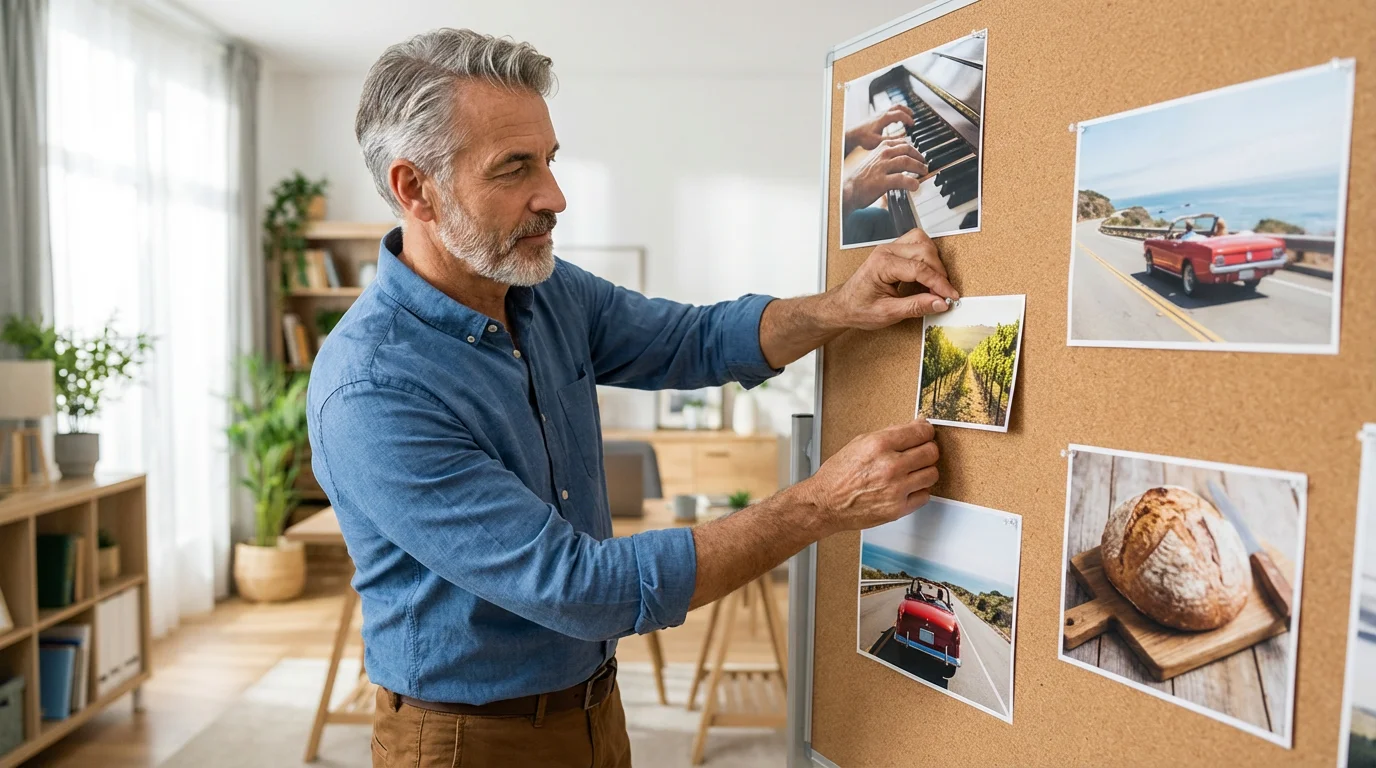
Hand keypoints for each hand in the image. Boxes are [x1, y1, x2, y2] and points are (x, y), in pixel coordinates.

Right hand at [797, 419, 939, 536]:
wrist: (825, 503)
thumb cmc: (838, 475)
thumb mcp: (859, 443)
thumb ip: (889, 434)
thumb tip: (914, 427)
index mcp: (879, 445)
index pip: (921, 432)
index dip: (926, 431)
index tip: (926, 434)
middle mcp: (890, 466)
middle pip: (931, 452)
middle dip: (927, 450)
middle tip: (920, 452)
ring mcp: (896, 489)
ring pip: (932, 474)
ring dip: (924, 471)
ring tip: (912, 472)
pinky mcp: (898, 508)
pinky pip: (924, 496)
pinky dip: (918, 491)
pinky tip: (906, 488)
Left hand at [825, 228, 958, 330]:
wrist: (842, 305)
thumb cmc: (858, 308)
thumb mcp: (887, 313)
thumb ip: (915, 307)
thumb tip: (940, 303)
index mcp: (882, 264)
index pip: (919, 269)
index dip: (939, 284)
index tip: (950, 296)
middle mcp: (886, 251)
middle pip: (925, 252)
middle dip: (939, 273)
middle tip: (943, 294)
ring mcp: (890, 249)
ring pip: (923, 243)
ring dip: (934, 262)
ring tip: (935, 284)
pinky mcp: (894, 252)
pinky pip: (917, 245)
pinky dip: (927, 258)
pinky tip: (927, 276)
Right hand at [841, 138, 926, 214]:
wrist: (849, 190)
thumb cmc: (862, 178)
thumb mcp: (876, 161)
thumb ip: (890, 159)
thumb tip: (906, 161)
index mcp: (881, 148)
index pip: (904, 144)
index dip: (915, 150)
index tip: (920, 157)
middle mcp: (882, 155)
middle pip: (907, 150)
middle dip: (919, 158)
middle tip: (925, 166)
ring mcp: (882, 167)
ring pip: (906, 161)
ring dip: (919, 167)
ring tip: (923, 173)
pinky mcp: (882, 181)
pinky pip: (901, 179)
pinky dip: (912, 182)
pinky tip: (915, 186)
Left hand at [844, 105, 915, 152]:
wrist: (853, 134)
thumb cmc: (863, 138)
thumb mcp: (878, 142)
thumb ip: (892, 141)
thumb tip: (903, 140)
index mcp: (884, 118)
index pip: (900, 114)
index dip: (908, 119)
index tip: (913, 125)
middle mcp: (882, 113)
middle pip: (898, 106)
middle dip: (907, 111)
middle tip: (913, 118)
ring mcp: (879, 114)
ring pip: (894, 107)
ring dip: (902, 111)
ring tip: (908, 118)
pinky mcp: (877, 116)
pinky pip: (890, 111)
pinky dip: (896, 113)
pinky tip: (897, 121)